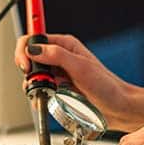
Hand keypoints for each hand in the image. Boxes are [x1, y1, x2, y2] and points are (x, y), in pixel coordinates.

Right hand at [14, 34, 134, 129]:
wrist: (118, 107)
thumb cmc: (107, 86)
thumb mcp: (81, 67)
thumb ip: (57, 55)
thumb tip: (35, 49)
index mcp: (66, 45)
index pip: (35, 38)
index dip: (25, 49)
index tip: (25, 64)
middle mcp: (60, 56)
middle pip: (30, 56)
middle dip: (28, 70)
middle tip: (37, 82)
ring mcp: (59, 72)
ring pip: (34, 74)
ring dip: (34, 84)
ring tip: (46, 92)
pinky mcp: (59, 87)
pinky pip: (40, 88)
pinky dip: (39, 95)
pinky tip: (46, 99)